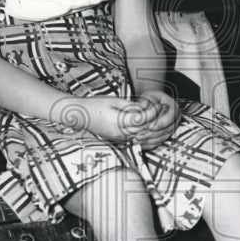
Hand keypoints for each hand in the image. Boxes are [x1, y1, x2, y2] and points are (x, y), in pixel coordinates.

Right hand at [50, 95, 164, 143]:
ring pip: (140, 135)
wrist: (78, 115)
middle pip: (143, 129)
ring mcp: (118, 138)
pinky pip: (133, 138)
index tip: (158, 104)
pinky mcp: (116, 139)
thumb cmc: (95, 104)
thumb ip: (130, 106)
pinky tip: (146, 123)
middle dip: (154, 120)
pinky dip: (142, 132)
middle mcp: (120, 133)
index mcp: (119, 122)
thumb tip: (145, 108)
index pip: (142, 119)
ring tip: (155, 115)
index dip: (153, 112)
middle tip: (160, 109)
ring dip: (149, 127)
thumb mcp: (114, 101)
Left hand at [131, 89, 178, 148]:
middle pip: (167, 129)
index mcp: (173, 106)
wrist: (153, 101)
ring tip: (137, 140)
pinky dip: (150, 144)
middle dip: (152, 134)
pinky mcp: (168, 133)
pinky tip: (141, 143)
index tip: (148, 127)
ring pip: (164, 137)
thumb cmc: (150, 97)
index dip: (159, 124)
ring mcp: (173, 126)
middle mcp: (176, 117)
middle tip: (139, 135)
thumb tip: (140, 112)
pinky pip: (161, 141)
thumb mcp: (148, 95)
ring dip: (150, 140)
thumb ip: (145, 103)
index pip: (170, 118)